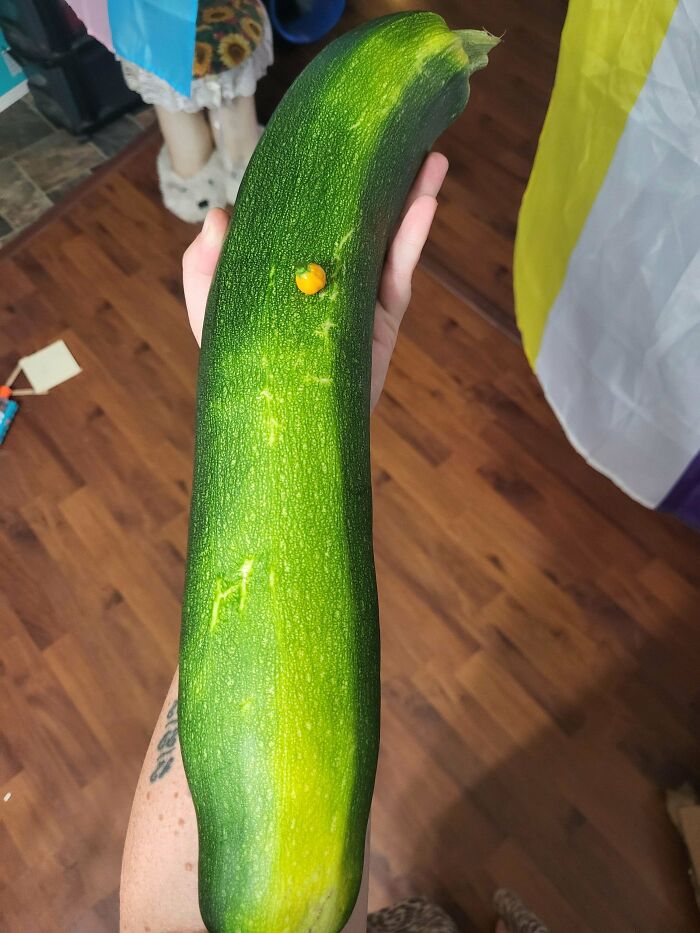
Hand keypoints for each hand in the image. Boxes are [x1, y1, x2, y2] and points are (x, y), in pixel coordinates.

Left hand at [182, 152, 448, 409]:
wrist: (280, 424)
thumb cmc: (240, 367)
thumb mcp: (211, 312)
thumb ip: (204, 265)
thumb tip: (221, 214)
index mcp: (294, 267)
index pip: (311, 216)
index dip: (326, 180)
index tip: (340, 141)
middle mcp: (330, 275)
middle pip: (360, 218)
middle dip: (381, 179)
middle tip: (399, 138)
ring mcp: (360, 297)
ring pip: (389, 239)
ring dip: (412, 198)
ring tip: (433, 159)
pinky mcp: (380, 322)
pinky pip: (398, 274)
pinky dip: (412, 239)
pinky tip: (424, 203)